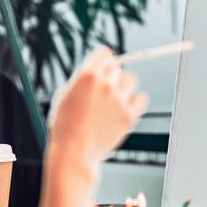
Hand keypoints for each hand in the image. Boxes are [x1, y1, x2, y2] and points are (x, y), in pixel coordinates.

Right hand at [48, 48, 147, 164]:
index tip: (104, 69)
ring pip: (131, 80)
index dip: (104, 61)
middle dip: (111, 77)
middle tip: (103, 93)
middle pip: (117, 67)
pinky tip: (123, 110)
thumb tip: (96, 67)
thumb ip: (81, 79)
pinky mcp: (129, 114)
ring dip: (124, 88)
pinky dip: (135, 103)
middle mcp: (105, 83)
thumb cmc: (65, 126)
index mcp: (86, 75)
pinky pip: (141, 98)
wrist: (73, 153)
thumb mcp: (65, 95)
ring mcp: (119, 99)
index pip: (105, 53)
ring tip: (112, 103)